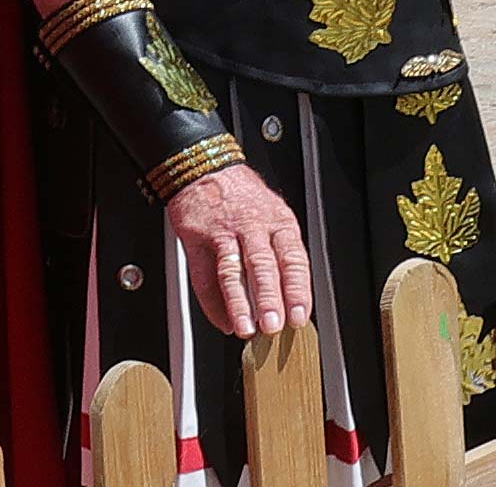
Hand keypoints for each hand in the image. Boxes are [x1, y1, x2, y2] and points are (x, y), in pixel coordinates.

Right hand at [167, 164, 313, 337]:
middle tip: (273, 326)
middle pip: (262, 265)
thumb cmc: (244, 198)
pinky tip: (221, 320)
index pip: (293, 259)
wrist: (204, 167)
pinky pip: (202, 273)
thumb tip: (292, 300)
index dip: (297, 290)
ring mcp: (222, 232)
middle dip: (269, 298)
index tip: (300, 316)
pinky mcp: (195, 237)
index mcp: (278, 223)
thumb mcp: (275, 215)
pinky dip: (211, 301)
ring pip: (231, 270)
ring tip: (245, 328)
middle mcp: (251, 227)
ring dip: (238, 303)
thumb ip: (283, 253)